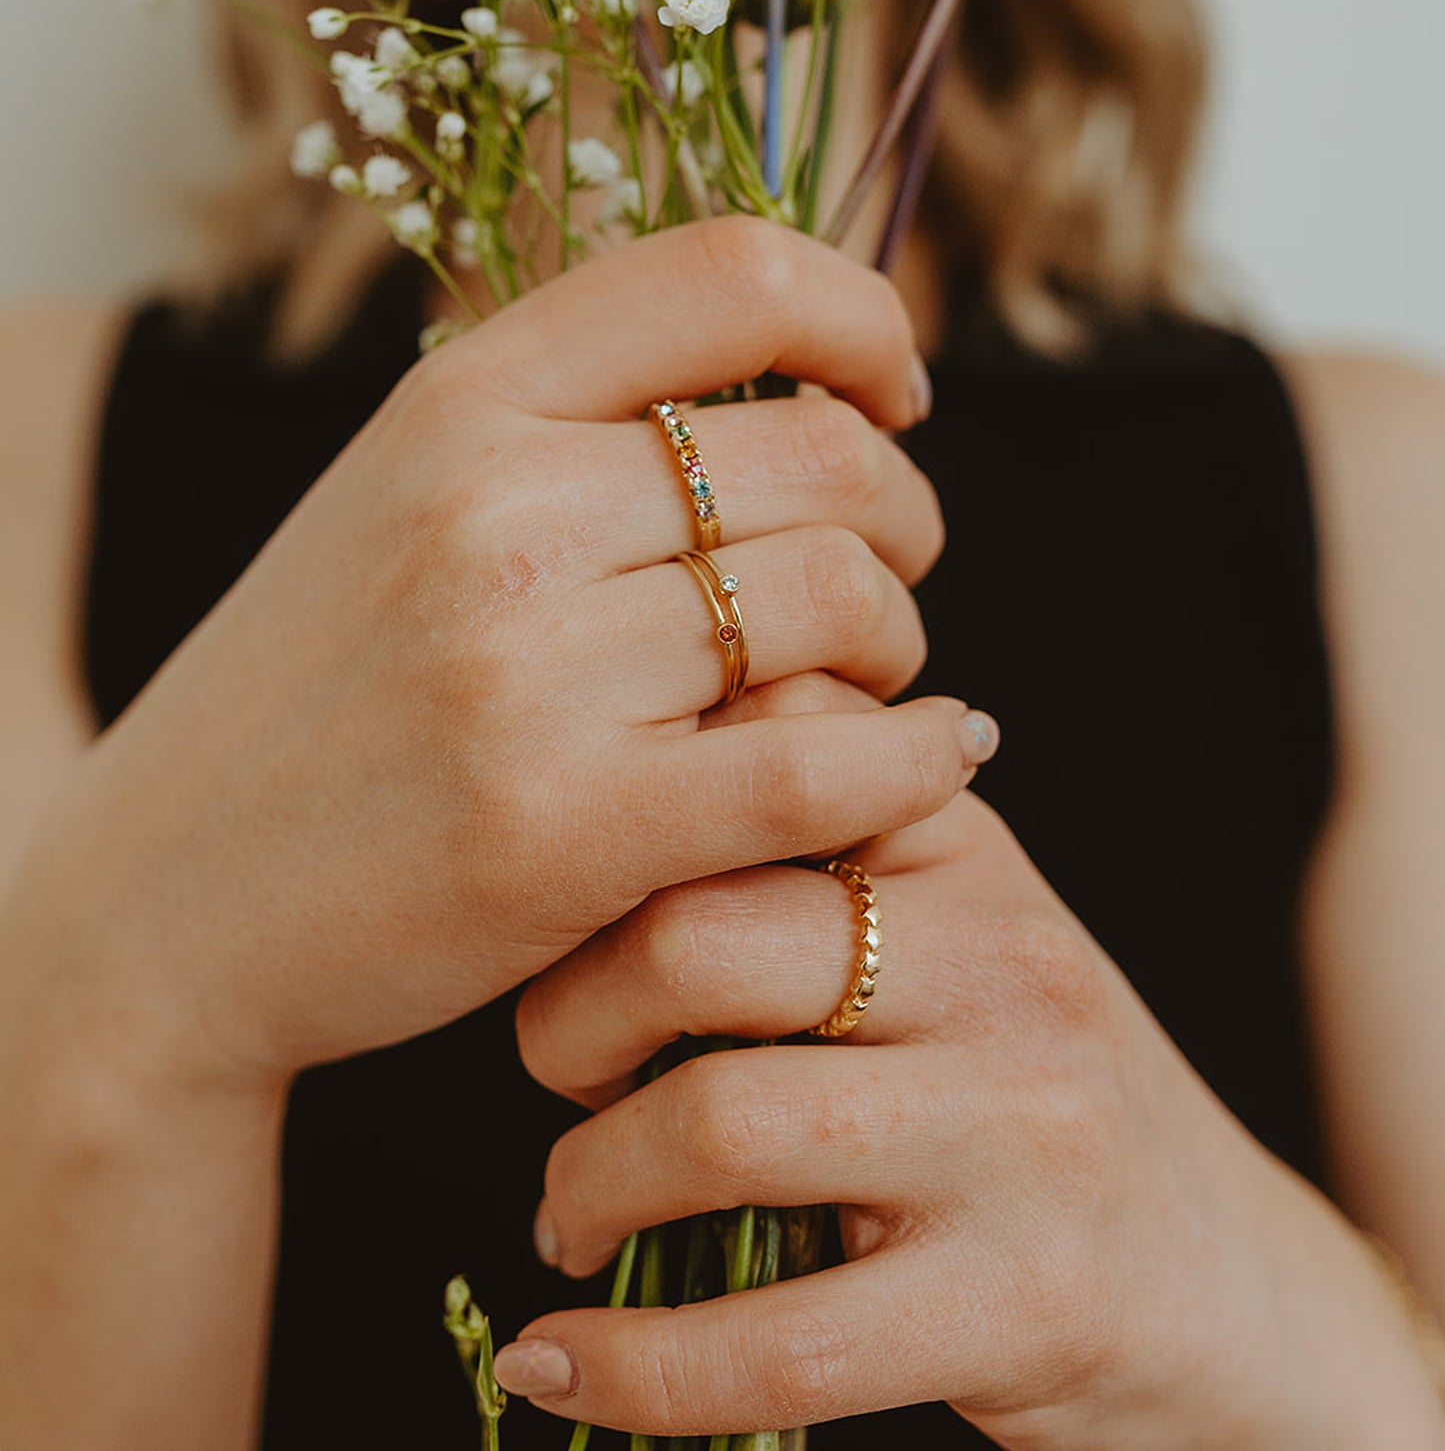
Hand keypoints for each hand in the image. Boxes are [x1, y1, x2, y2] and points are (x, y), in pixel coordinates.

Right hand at [4, 218, 976, 1101]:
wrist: (172, 900)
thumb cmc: (328, 688)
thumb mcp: (410, 493)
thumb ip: (577, 415)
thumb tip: (812, 374)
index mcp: (461, 400)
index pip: (731, 272)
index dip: (863, 318)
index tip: (890, 397)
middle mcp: (493, 508)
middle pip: (826, 454)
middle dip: (904, 513)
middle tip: (887, 571)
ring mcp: (522, 670)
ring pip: (839, 600)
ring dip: (898, 640)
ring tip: (865, 677)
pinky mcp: (559, 832)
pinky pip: (818, 767)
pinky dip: (918, 757)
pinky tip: (940, 755)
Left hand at [507, 792, 1444, 1448]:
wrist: (1229, 1285)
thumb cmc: (1032, 1087)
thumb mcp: (956, 921)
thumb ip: (824, 836)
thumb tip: (633, 770)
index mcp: (964, 846)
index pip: (761, 759)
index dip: (618, 826)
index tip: (565, 899)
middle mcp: (1002, 962)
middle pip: (697, 936)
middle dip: (567, 1017)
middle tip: (556, 1074)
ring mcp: (1020, 1131)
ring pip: (716, 1122)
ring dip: (584, 1183)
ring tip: (569, 1214)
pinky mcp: (1017, 1301)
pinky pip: (771, 1341)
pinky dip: (627, 1367)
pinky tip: (558, 1362)